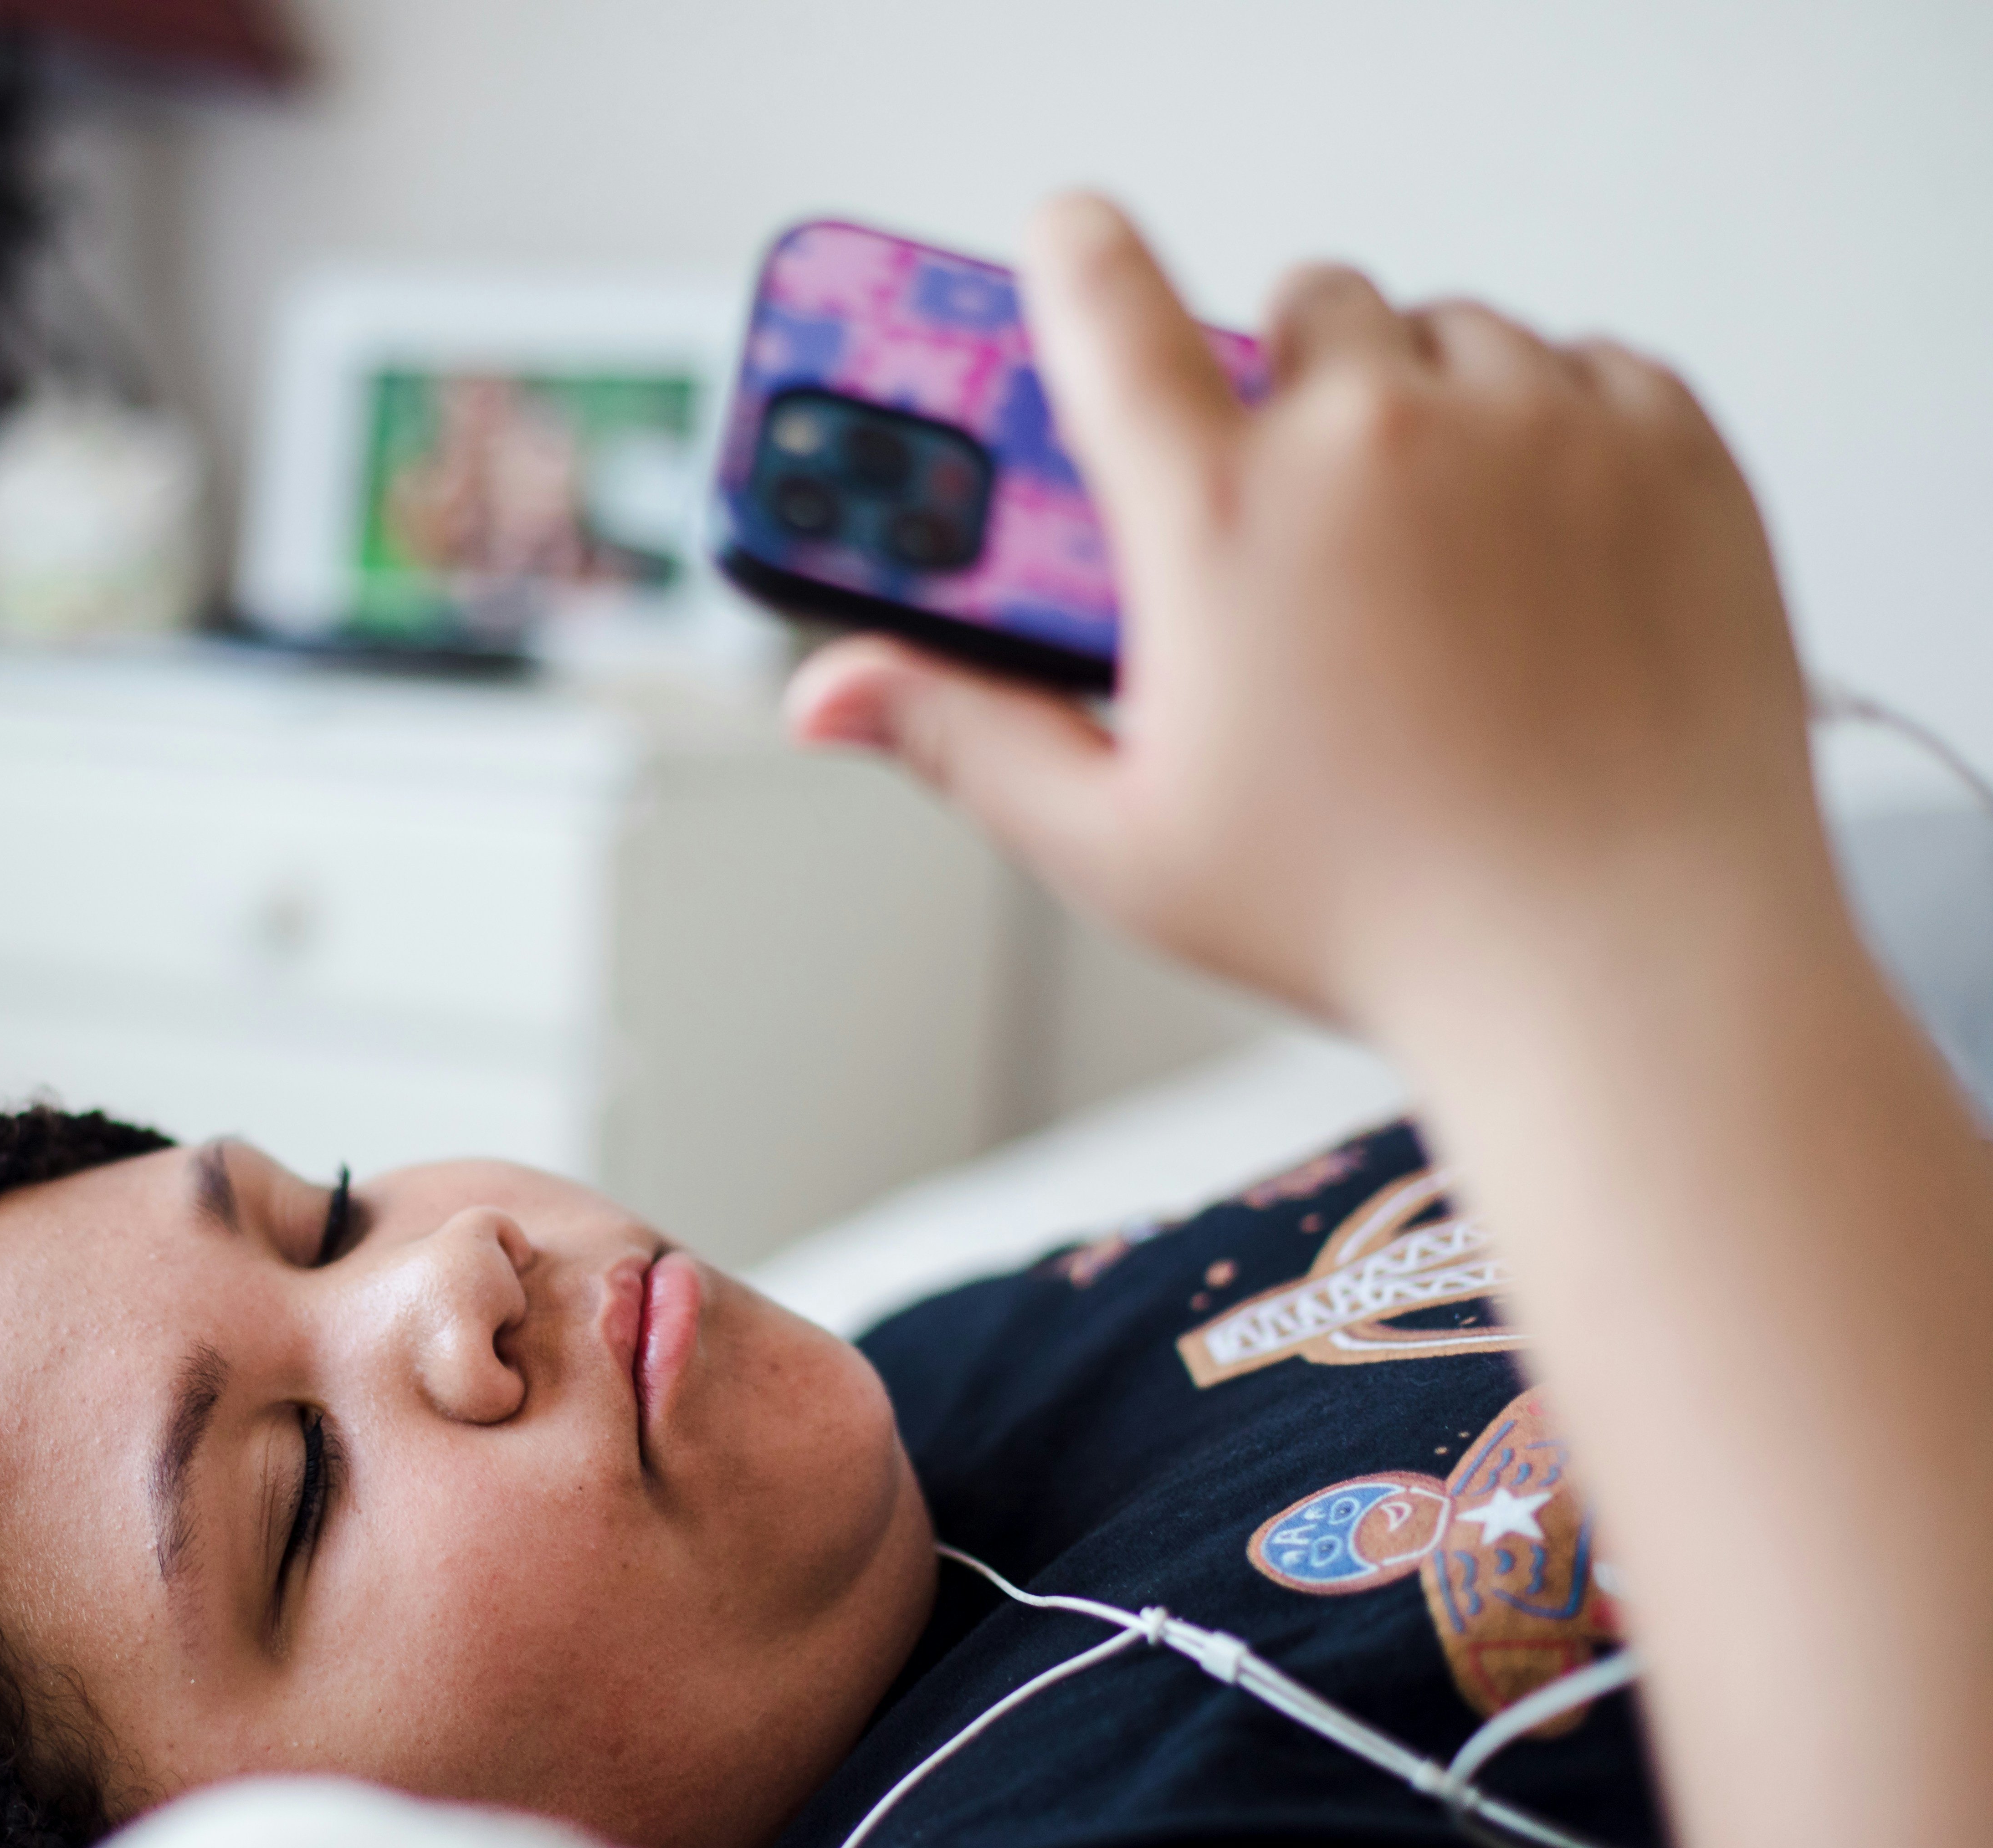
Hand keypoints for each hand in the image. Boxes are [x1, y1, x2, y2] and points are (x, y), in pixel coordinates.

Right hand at [787, 195, 1830, 1038]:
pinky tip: (1538, 552)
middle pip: (1301, 303)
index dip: (1075, 253)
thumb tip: (826, 692)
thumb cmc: (1377, 919)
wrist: (1625, 964)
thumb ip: (961, 736)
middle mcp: (1374, 439)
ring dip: (1423, 403)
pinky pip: (1586, 365)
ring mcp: (1536, 428)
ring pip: (1448, 330)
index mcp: (1219, 519)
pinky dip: (1558, 432)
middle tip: (1294, 513)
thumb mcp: (1121, 843)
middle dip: (1285, 385)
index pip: (1108, 305)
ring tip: (1425, 548)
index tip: (1070, 236)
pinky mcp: (1668, 444)